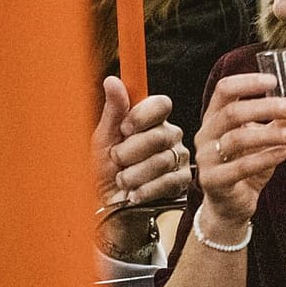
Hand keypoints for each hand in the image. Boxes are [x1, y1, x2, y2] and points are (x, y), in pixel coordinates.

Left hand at [93, 77, 187, 206]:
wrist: (109, 207)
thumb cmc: (104, 170)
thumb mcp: (103, 139)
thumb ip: (113, 111)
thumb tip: (112, 80)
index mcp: (151, 120)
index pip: (161, 104)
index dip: (142, 116)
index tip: (124, 129)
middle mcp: (169, 136)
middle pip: (160, 135)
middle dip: (130, 151)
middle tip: (117, 160)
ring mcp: (178, 159)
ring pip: (162, 160)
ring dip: (134, 174)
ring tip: (122, 180)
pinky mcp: (182, 182)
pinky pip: (169, 182)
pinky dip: (146, 190)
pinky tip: (134, 194)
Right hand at [195, 70, 285, 228]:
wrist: (230, 206)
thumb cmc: (245, 168)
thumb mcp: (261, 141)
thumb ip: (274, 122)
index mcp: (214, 118)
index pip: (224, 90)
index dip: (247, 82)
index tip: (273, 80)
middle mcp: (206, 135)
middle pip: (232, 112)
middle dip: (265, 107)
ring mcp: (207, 158)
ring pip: (237, 139)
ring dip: (270, 134)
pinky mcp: (214, 181)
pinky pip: (240, 167)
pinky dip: (265, 158)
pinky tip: (284, 153)